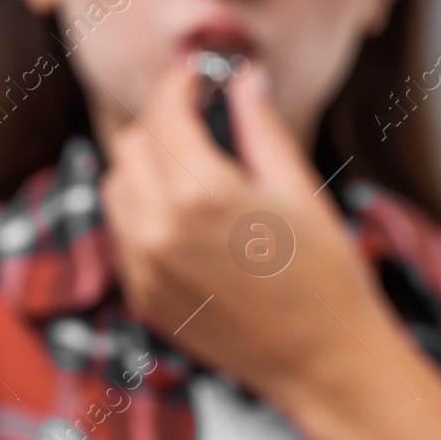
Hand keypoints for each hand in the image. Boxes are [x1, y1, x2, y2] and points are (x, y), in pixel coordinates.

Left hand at [98, 60, 395, 411]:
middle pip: (130, 145)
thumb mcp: (298, 189)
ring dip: (144, 167)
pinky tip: (187, 219)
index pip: (164, 113)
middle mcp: (158, 228)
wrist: (322, 363)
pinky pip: (123, 235)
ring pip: (116, 188)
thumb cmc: (325, 275)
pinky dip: (143, 213)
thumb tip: (243, 78)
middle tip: (198, 119)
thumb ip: (259, 127)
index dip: (180, 84)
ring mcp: (144, 268)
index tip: (197, 76)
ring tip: (191, 170)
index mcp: (201, 193)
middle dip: (161, 123)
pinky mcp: (143, 297)